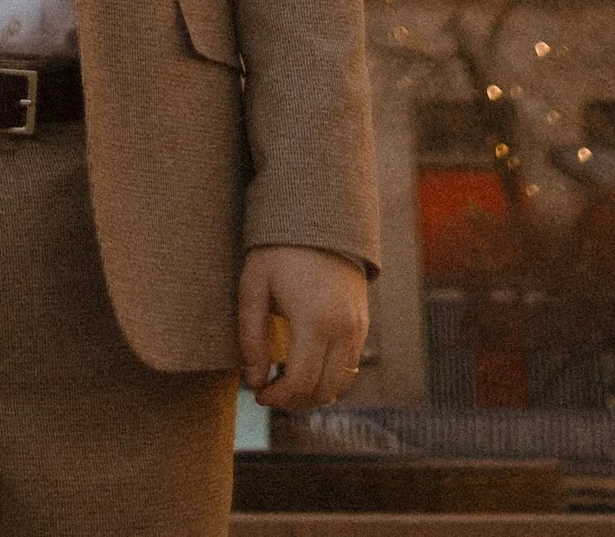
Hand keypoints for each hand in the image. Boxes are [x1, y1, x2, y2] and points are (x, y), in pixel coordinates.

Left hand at [237, 244, 365, 410]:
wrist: (318, 213)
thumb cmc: (278, 249)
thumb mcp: (254, 286)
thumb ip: (251, 337)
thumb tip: (254, 381)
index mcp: (315, 320)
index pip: (301, 382)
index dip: (278, 397)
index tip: (259, 394)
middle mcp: (343, 329)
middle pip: (323, 390)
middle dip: (294, 400)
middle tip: (269, 391)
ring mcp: (358, 327)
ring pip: (341, 383)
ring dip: (314, 393)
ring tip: (285, 382)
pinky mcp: (363, 323)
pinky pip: (350, 366)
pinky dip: (330, 378)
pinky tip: (306, 368)